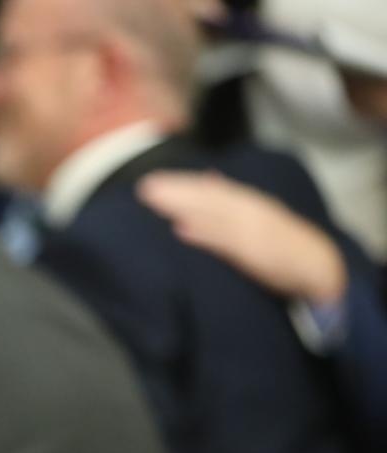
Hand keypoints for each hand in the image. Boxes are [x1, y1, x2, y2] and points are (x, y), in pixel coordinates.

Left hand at [137, 170, 347, 303]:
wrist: (317, 264)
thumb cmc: (281, 244)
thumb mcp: (256, 217)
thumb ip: (230, 201)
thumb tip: (208, 178)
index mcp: (248, 203)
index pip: (210, 190)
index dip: (181, 183)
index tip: (152, 180)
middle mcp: (249, 210)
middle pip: (207, 197)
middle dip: (176, 190)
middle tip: (145, 187)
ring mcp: (252, 229)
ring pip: (213, 213)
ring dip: (184, 205)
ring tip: (155, 201)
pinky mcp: (255, 250)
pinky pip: (226, 240)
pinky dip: (204, 234)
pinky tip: (181, 231)